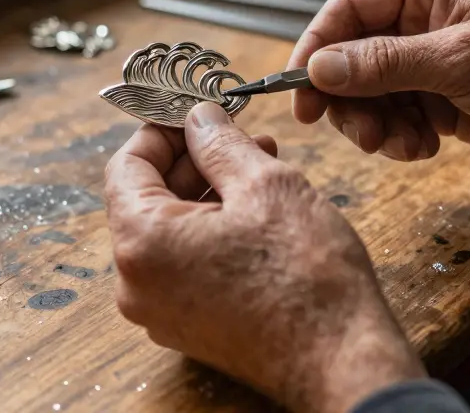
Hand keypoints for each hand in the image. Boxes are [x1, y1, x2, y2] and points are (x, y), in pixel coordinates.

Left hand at [104, 102, 424, 412]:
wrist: (342, 360)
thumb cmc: (306, 277)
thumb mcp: (265, 184)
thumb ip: (220, 142)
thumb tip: (199, 118)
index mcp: (142, 243)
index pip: (126, 165)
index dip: (161, 129)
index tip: (195, 110)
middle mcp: (138, 284)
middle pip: (146, 198)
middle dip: (190, 158)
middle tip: (234, 129)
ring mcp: (161, 311)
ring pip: (170, 230)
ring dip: (207, 190)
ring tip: (258, 161)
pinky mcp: (190, 326)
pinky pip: (186, 262)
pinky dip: (212, 228)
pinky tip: (255, 208)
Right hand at [289, 0, 469, 164]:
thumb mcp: (462, 61)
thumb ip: (386, 64)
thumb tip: (321, 68)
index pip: (349, 9)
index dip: (317, 48)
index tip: (301, 93)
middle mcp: (423, 19)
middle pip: (352, 56)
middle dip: (350, 99)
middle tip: (361, 135)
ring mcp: (432, 60)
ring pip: (371, 92)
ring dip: (376, 124)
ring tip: (401, 146)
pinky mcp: (442, 97)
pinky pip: (397, 116)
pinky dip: (400, 137)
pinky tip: (425, 148)